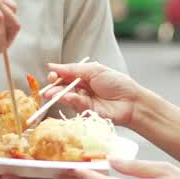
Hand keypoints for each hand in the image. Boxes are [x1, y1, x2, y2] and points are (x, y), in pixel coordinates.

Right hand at [44, 61, 158, 128]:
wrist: (131, 100)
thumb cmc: (117, 83)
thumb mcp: (94, 70)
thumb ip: (72, 69)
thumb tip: (52, 65)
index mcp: (83, 77)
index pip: (64, 77)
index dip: (56, 76)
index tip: (51, 76)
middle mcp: (81, 90)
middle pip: (62, 89)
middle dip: (54, 89)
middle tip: (48, 89)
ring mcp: (83, 102)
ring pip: (66, 99)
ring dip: (59, 96)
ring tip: (53, 94)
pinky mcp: (86, 113)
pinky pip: (76, 106)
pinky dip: (72, 101)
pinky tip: (70, 97)